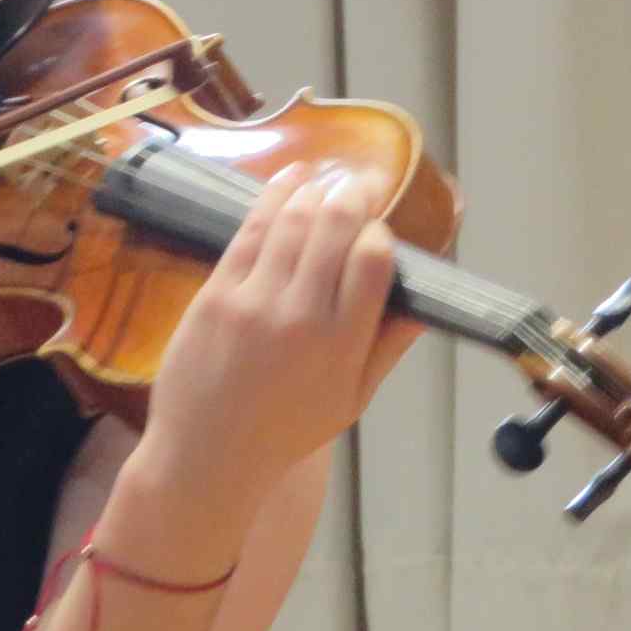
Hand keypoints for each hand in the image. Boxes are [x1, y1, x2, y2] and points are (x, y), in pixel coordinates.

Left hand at [132, 161, 421, 556]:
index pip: (372, 264)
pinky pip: (248, 231)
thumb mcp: (352, 400)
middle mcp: (300, 318)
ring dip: (316, 189)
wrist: (208, 454)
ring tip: (332, 176)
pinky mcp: (216, 293)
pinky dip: (273, 197)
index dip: (380, 234)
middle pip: (333, 230)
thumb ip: (386, 347)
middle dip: (355, 194)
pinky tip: (291, 180)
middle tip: (366, 180)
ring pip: (291, 222)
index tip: (381, 228)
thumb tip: (422, 303)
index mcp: (341, 347)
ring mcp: (253, 302)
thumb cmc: (286, 430)